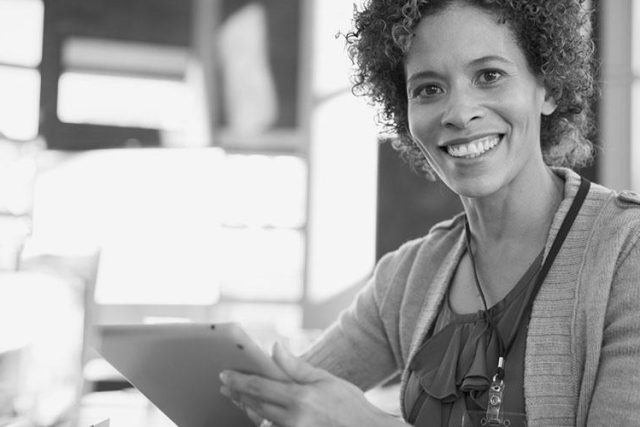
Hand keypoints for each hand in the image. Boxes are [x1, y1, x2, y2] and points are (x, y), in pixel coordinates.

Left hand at [219, 342, 403, 426]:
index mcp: (300, 398)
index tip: (224, 374)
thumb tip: (275, 347)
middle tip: (224, 385)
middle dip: (237, 393)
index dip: (238, 380)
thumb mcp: (326, 379)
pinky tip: (256, 412)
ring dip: (246, 407)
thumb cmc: (350, 404)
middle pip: (255, 405)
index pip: (259, 387)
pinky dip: (262, 420)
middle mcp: (294, 419)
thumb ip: (297, 366)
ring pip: (260, 419)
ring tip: (236, 396)